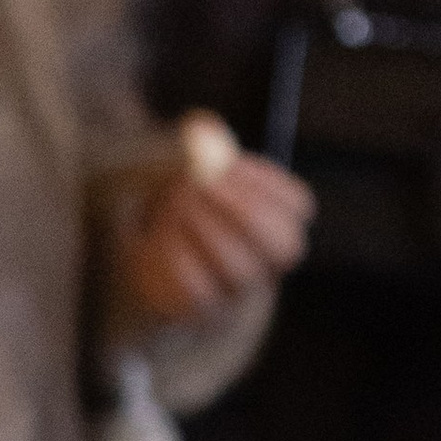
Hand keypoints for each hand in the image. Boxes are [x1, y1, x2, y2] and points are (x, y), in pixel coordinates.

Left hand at [114, 151, 313, 329]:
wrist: (143, 263)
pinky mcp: (201, 310)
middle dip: (246, 209)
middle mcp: (267, 264)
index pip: (297, 206)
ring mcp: (237, 292)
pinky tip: (158, 235)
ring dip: (205, 226)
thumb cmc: (175, 205)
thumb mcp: (187, 172)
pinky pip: (198, 289)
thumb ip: (198, 150)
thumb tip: (203, 129)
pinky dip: (178, 254)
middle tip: (204, 184)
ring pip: (239, 267)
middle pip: (283, 244)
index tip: (228, 163)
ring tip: (173, 204)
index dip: (266, 181)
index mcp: (275, 224)